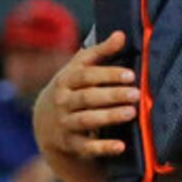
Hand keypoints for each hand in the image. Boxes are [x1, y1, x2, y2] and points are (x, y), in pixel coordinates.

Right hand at [37, 32, 138, 165]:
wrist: (45, 123)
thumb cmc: (71, 90)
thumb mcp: (78, 70)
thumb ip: (100, 53)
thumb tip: (121, 34)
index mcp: (65, 81)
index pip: (85, 75)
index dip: (107, 74)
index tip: (130, 75)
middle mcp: (62, 102)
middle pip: (87, 97)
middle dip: (112, 95)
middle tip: (136, 94)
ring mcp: (65, 123)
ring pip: (86, 120)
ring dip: (109, 116)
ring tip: (132, 113)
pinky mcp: (70, 144)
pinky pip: (86, 147)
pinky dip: (102, 147)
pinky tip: (120, 146)